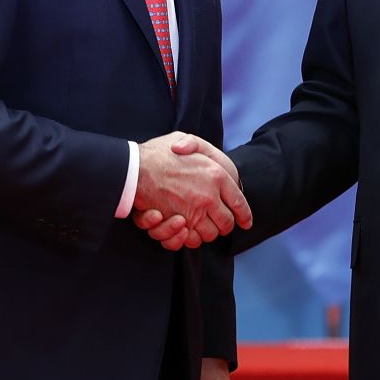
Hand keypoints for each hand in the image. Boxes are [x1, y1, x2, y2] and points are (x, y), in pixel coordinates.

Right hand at [135, 132, 250, 248]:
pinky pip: (190, 240)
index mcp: (216, 175)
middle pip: (226, 224)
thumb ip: (198, 146)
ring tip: (198, 226)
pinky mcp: (177, 224)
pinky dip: (188, 239)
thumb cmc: (157, 153)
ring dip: (205, 234)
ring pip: (209, 235)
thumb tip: (206, 160)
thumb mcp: (183, 139)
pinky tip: (184, 231)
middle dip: (223, 226)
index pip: (239, 202)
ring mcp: (193, 212)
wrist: (133, 168)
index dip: (244, 215)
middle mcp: (209, 197)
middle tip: (218, 224)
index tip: (245, 222)